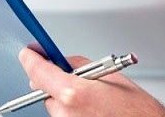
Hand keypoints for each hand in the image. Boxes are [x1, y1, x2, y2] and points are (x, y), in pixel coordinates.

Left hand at [18, 48, 164, 116]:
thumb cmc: (137, 109)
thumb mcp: (109, 75)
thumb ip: (79, 65)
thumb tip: (62, 62)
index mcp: (72, 93)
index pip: (39, 71)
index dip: (31, 59)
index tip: (27, 53)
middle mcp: (65, 113)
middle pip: (46, 91)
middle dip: (57, 82)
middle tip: (79, 79)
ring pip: (56, 106)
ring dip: (67, 99)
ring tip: (95, 100)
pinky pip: (65, 116)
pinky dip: (74, 111)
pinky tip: (94, 110)